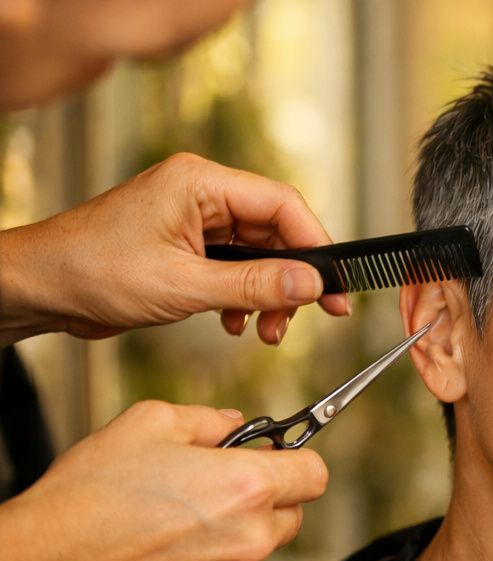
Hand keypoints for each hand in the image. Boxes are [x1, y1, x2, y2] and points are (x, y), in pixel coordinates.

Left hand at [0, 152, 348, 345]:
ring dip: (269, 295)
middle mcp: (201, 195)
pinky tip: (236, 323)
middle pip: (276, 232)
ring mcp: (194, 221)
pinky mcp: (186, 247)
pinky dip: (244, 298)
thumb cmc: (92, 270)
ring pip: (259, 255)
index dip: (317, 247)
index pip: (282, 205)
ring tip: (266, 330)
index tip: (335, 287)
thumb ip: (255, 286)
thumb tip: (310, 284)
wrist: (40, 287)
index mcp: (200, 183)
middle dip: (292, 280)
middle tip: (307, 316)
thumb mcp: (184, 286)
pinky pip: (235, 268)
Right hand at [0, 400, 327, 560]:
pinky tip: (163, 555)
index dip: (294, 462)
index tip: (270, 460)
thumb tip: (236, 424)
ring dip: (233, 536)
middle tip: (212, 488)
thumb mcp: (147, 425)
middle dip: (263, 500)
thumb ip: (207, 420)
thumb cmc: (91, 494)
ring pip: (256, 551)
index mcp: (246, 487)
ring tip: (174, 524)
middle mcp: (251, 538)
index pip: (314, 474)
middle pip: (291, 515)